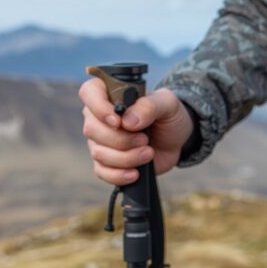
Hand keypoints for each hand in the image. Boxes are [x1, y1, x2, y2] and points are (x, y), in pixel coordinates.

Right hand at [79, 79, 193, 184]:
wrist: (176, 141)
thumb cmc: (168, 116)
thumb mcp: (167, 104)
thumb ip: (149, 106)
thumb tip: (128, 121)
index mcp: (110, 95)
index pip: (89, 92)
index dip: (99, 107)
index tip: (118, 120)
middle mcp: (100, 118)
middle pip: (92, 129)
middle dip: (121, 139)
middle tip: (144, 139)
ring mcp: (101, 142)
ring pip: (99, 153)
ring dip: (126, 157)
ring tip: (148, 153)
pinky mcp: (107, 163)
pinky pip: (102, 172)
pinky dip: (119, 175)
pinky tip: (136, 173)